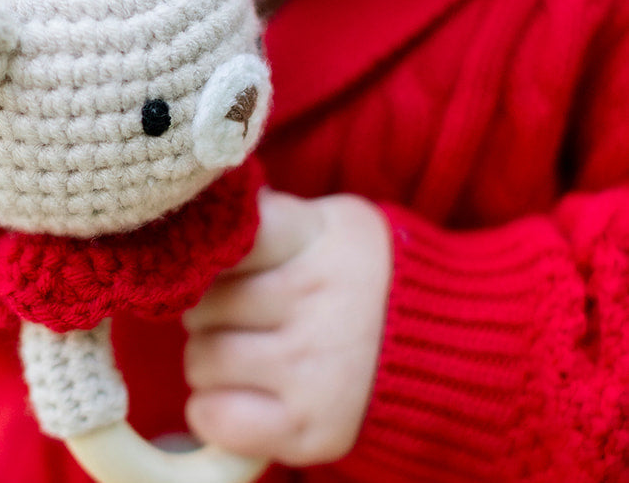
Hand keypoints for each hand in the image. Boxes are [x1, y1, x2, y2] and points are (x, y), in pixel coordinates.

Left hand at [183, 189, 390, 466]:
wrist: (443, 349)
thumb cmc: (360, 276)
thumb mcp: (328, 223)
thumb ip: (269, 218)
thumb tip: (203, 215)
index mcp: (318, 239)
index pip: (231, 234)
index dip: (209, 245)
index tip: (220, 255)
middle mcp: (316, 303)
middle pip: (204, 300)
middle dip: (208, 305)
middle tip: (238, 308)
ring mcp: (314, 370)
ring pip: (201, 359)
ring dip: (210, 356)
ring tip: (243, 348)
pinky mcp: (311, 429)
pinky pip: (215, 419)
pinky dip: (212, 408)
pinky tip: (238, 391)